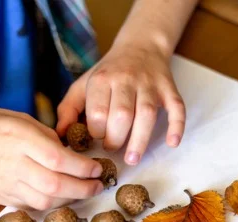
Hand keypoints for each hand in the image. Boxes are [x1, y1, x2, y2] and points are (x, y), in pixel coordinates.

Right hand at [0, 108, 103, 209]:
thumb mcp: (19, 119)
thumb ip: (47, 137)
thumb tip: (73, 153)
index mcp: (19, 138)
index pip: (59, 159)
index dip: (83, 167)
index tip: (97, 168)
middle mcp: (14, 164)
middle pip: (56, 186)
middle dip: (83, 188)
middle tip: (97, 185)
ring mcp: (7, 184)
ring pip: (46, 202)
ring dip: (71, 199)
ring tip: (83, 190)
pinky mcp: (3, 198)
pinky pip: (33, 206)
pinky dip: (52, 204)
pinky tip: (63, 196)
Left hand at [56, 42, 185, 165]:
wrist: (141, 46)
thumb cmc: (109, 73)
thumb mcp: (83, 84)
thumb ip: (68, 109)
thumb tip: (60, 137)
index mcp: (102, 79)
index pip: (98, 112)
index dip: (96, 132)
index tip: (97, 139)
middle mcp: (126, 79)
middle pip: (121, 115)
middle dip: (115, 139)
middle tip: (112, 149)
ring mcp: (150, 85)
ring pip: (146, 114)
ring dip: (139, 140)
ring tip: (133, 159)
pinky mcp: (169, 89)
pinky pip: (176, 108)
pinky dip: (176, 126)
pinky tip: (172, 142)